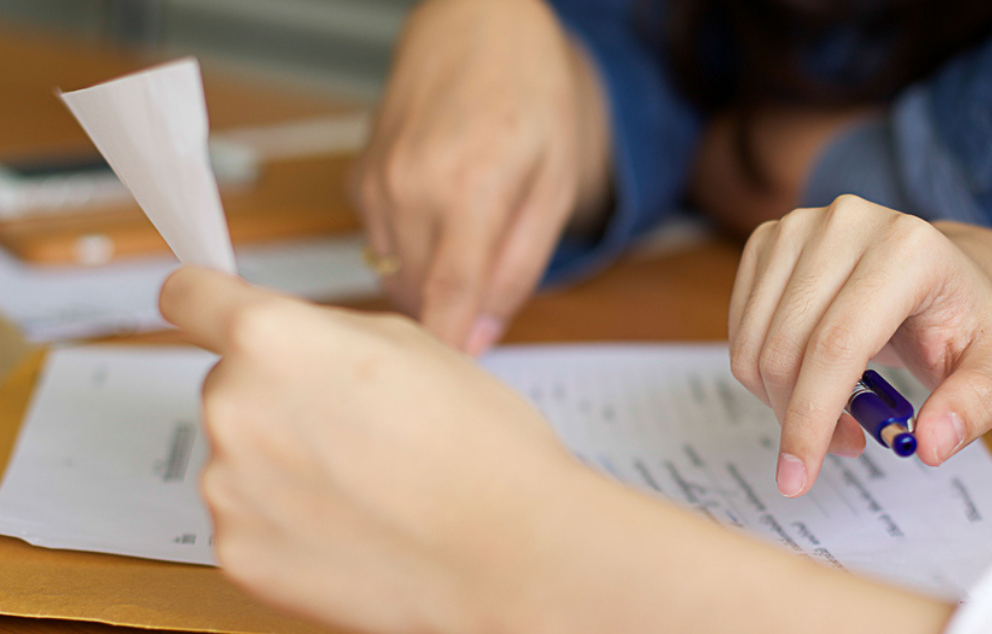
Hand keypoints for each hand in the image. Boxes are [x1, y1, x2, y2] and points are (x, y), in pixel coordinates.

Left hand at [159, 267, 581, 633]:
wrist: (510, 553)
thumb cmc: (481, 449)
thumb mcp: (414, 345)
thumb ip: (329, 333)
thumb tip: (294, 340)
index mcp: (273, 339)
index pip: (188, 296)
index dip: (204, 302)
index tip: (207, 312)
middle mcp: (233, 407)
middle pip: (229, 385)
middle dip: (277, 397)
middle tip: (352, 425)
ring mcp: (229, 487)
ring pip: (240, 457)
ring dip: (283, 464)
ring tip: (364, 484)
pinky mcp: (238, 554)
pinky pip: (250, 520)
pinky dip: (288, 522)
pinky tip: (350, 525)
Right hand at [350, 0, 610, 355]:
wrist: (477, 18)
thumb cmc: (529, 89)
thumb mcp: (556, 182)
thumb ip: (520, 266)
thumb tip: (481, 335)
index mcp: (468, 191)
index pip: (443, 302)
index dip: (446, 355)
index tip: (452, 396)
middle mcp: (408, 188)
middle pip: (413, 300)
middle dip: (444, 320)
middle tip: (479, 316)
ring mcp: (375, 182)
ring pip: (391, 277)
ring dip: (426, 285)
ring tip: (467, 254)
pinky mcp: (358, 177)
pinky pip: (377, 245)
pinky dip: (407, 251)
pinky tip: (440, 221)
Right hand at [729, 196, 991, 496]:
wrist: (941, 272)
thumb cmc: (964, 321)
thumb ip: (975, 405)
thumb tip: (929, 444)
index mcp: (906, 249)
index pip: (836, 346)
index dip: (810, 418)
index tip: (798, 478)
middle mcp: (845, 224)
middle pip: (788, 347)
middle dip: (797, 418)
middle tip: (839, 446)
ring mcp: (799, 227)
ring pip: (755, 343)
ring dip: (779, 399)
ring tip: (832, 410)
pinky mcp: (767, 239)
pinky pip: (741, 329)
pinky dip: (763, 371)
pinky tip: (807, 376)